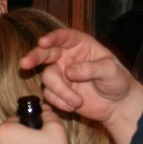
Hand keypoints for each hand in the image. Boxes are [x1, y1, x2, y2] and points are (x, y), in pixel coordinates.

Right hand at [20, 27, 142, 123]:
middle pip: (44, 53)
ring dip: (60, 91)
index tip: (43, 42)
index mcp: (80, 45)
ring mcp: (60, 74)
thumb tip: (69, 72)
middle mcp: (66, 57)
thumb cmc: (117, 82)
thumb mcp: (111, 72)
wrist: (117, 105)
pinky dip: (60, 102)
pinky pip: (49, 94)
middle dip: (34, 57)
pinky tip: (74, 106)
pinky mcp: (57, 90)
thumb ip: (92, 69)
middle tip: (24, 64)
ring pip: (47, 78)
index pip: (63, 37)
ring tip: (77, 102)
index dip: (52, 38)